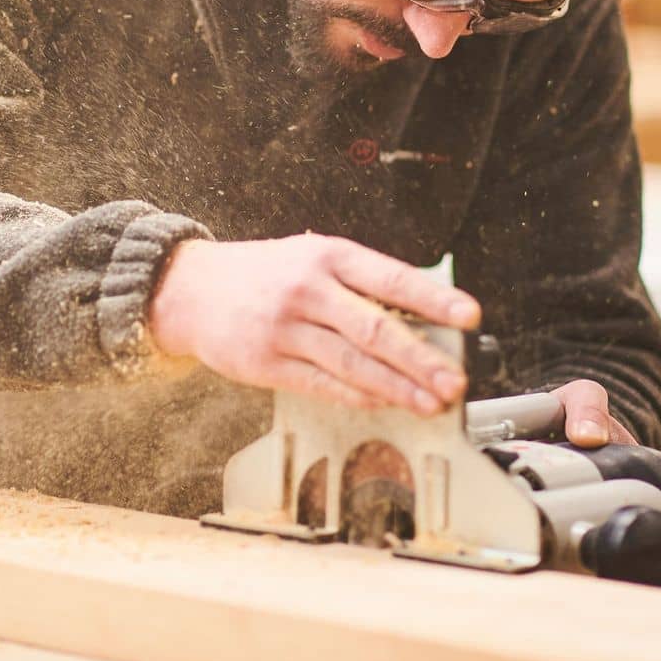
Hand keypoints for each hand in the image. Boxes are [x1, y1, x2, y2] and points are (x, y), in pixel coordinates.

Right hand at [149, 236, 480, 413]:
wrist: (191, 290)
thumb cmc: (265, 274)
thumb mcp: (312, 258)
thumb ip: (361, 283)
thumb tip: (421, 317)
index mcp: (328, 256)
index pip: (391, 278)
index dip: (434, 300)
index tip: (469, 316)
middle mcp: (308, 290)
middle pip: (375, 329)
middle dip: (422, 359)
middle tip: (455, 381)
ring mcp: (285, 328)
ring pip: (352, 363)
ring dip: (397, 387)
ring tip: (430, 402)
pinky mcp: (267, 362)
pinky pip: (322, 384)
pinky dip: (358, 396)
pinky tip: (384, 403)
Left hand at [552, 380, 660, 590]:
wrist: (544, 437)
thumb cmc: (574, 418)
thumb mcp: (581, 400)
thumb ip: (586, 408)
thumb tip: (589, 437)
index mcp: (660, 480)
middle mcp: (650, 512)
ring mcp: (623, 533)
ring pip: (655, 572)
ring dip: (656, 583)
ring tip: (642, 587)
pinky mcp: (591, 550)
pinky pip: (610, 574)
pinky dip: (610, 583)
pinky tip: (594, 585)